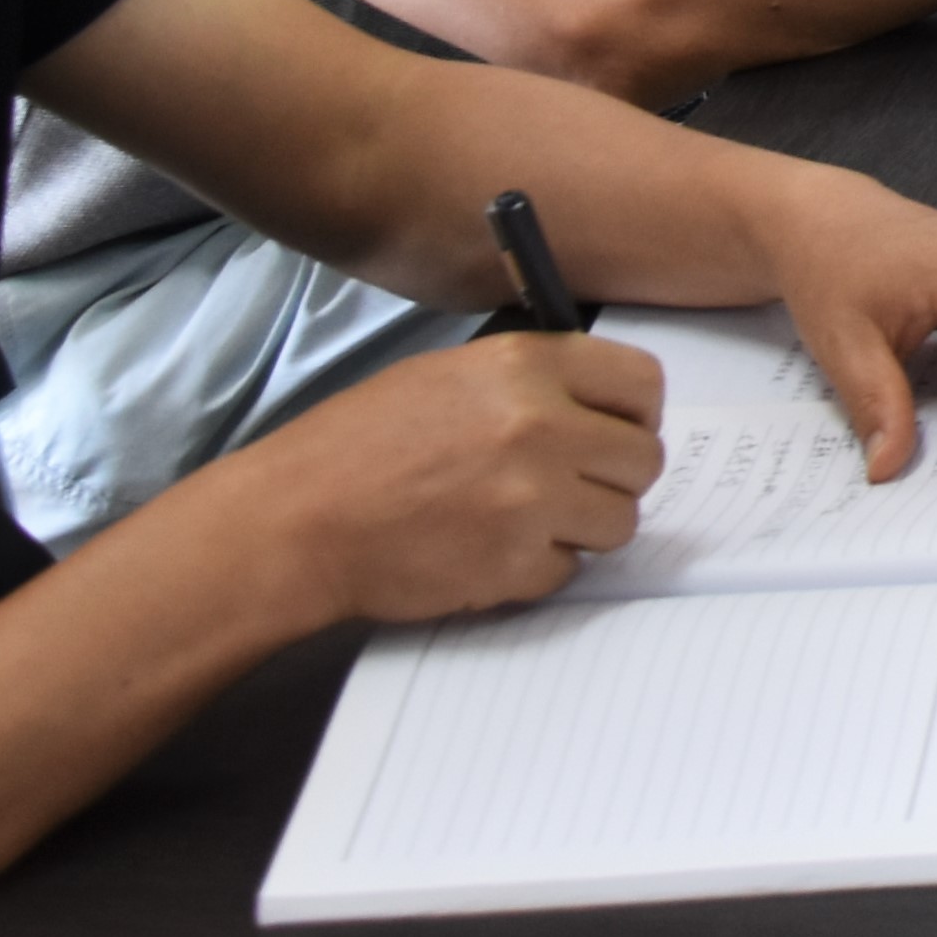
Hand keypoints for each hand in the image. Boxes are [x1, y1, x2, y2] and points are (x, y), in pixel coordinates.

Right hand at [239, 331, 667, 625]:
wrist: (292, 522)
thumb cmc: (357, 446)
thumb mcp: (448, 377)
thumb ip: (533, 385)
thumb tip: (600, 413)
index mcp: (526, 365)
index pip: (643, 384)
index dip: (634, 416)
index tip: (612, 435)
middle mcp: (540, 425)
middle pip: (643, 460)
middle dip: (612, 479)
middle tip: (567, 489)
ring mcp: (531, 497)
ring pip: (620, 521)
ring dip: (582, 529)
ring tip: (522, 522)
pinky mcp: (513, 562)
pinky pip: (569, 571)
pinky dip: (538, 570)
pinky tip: (488, 552)